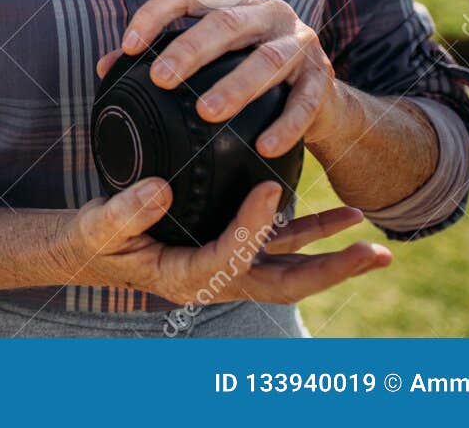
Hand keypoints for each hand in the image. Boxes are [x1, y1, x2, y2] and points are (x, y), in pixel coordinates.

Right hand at [63, 177, 390, 305]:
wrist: (92, 250)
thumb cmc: (95, 241)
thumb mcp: (100, 227)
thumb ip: (125, 213)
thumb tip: (160, 189)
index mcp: (188, 278)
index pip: (232, 256)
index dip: (254, 225)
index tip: (270, 187)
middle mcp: (219, 278)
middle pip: (286, 281)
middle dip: (333, 269)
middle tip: (376, 253)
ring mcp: (229, 264)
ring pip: (290, 263)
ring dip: (331, 250)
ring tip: (368, 229)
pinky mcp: (230, 246)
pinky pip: (277, 244)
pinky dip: (308, 231)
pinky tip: (336, 215)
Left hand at [96, 0, 346, 158]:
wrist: (318, 98)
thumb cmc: (246, 72)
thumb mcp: (209, 58)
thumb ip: (161, 56)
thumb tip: (105, 68)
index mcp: (231, 1)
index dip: (154, 15)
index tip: (128, 46)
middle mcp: (267, 12)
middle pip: (226, 22)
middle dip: (191, 49)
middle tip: (162, 77)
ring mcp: (299, 42)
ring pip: (266, 60)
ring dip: (235, 86)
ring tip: (206, 112)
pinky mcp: (322, 78)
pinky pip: (304, 102)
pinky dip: (286, 125)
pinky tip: (263, 146)